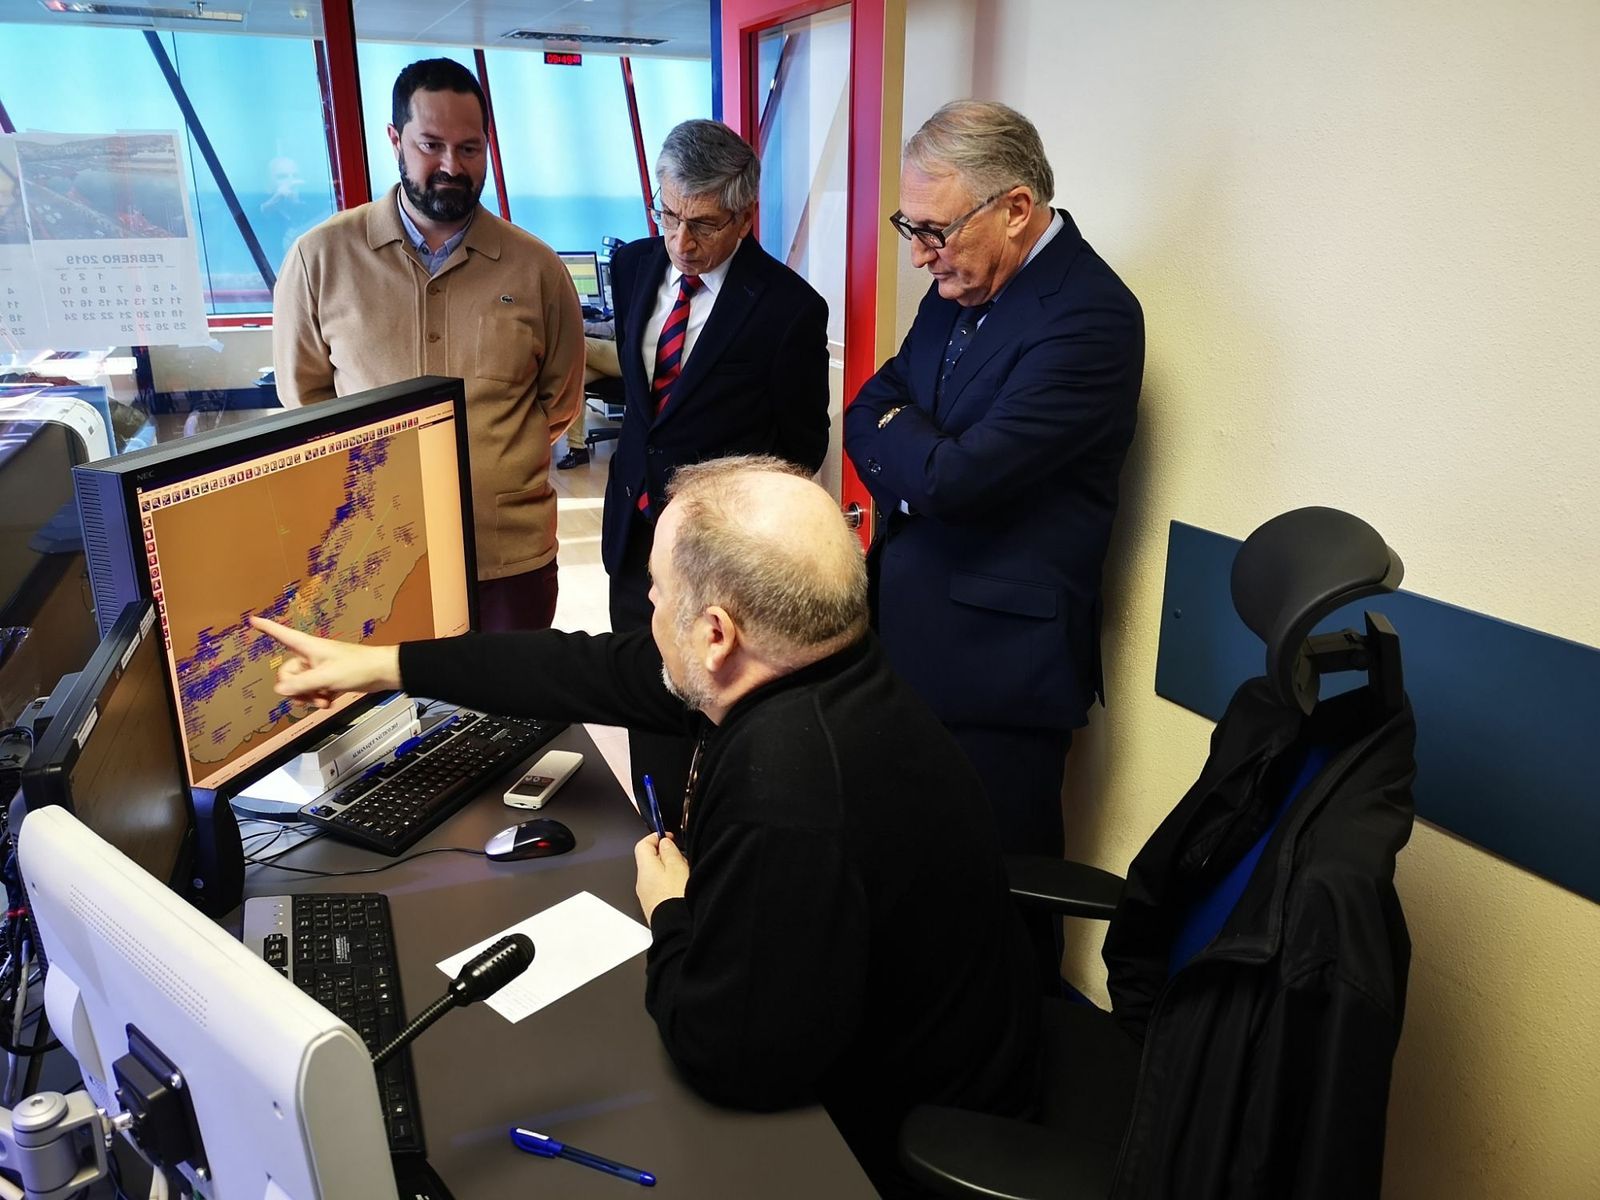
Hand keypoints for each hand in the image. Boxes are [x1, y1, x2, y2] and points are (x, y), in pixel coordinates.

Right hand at [248, 615, 401, 708]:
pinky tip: (329, 701)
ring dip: (308, 697)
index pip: (282, 634)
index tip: (251, 619)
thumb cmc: (358, 667)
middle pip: (287, 673)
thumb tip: (279, 690)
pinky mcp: (328, 679)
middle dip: (296, 689)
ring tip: (323, 701)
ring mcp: (319, 668)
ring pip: (300, 686)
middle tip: (312, 695)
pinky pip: (313, 691)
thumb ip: (301, 685)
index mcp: (308, 647)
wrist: (382, 673)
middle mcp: (310, 656)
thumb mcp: (326, 677)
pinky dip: (318, 698)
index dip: (266, 627)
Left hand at [634, 833, 689, 924]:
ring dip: (669, 871)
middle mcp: (642, 882)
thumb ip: (670, 851)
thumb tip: (664, 842)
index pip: (642, 845)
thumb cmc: (676, 898)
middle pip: (649, 860)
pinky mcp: (654, 906)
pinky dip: (669, 884)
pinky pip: (659, 888)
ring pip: (656, 875)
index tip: (668, 836)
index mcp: (645, 869)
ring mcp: (646, 895)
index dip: (655, 837)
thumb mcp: (678, 867)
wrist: (676, 927)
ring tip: (684, 875)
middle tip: (681, 857)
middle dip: (665, 855)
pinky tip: (682, 889)